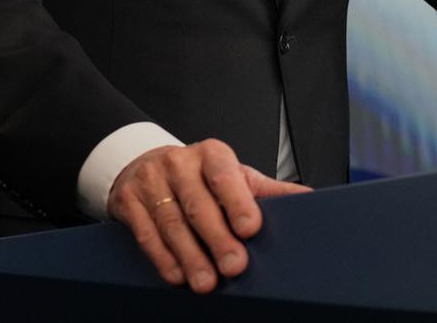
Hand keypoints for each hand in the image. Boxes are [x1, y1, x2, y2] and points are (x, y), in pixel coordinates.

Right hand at [107, 139, 311, 292]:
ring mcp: (150, 182)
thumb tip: (308, 201)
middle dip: (217, 239)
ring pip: (172, 223)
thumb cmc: (200, 177)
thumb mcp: (235, 176)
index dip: (238, 202)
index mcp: (212, 154)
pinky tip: (177, 275)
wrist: (145, 165)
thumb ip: (268, 191)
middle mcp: (179, 164)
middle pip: (199, 205)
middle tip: (234, 267)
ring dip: (190, 256)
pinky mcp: (128, 202)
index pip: (225, 176)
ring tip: (206, 282)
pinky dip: (163, 258)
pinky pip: (146, 234)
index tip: (251, 228)